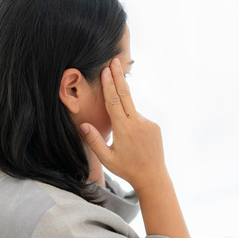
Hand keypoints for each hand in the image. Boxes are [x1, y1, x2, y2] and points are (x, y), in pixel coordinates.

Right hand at [79, 58, 193, 237]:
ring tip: (125, 137)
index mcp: (124, 129)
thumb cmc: (127, 169)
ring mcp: (148, 123)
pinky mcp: (155, 126)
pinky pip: (139, 119)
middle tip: (115, 60)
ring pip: (131, 111)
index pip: (114, 102)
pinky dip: (132, 124)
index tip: (106, 70)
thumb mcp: (107, 158)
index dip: (109, 85)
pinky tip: (134, 142)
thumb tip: (83, 124)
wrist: (153, 177)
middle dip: (119, 77)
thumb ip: (94, 140)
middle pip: (126, 95)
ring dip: (124, 113)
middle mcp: (138, 123)